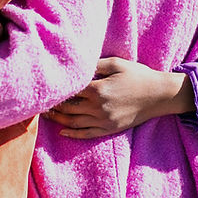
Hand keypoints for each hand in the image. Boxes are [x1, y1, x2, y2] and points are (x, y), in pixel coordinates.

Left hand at [44, 57, 194, 138]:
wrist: (159, 95)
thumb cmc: (138, 75)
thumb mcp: (116, 63)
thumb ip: (95, 64)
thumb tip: (76, 66)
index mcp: (98, 89)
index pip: (69, 91)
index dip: (56, 90)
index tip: (45, 88)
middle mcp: (99, 107)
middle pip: (68, 108)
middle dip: (53, 106)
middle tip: (39, 103)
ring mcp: (104, 120)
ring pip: (74, 123)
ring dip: (58, 120)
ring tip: (46, 115)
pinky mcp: (110, 129)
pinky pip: (87, 134)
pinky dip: (73, 134)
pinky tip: (62, 131)